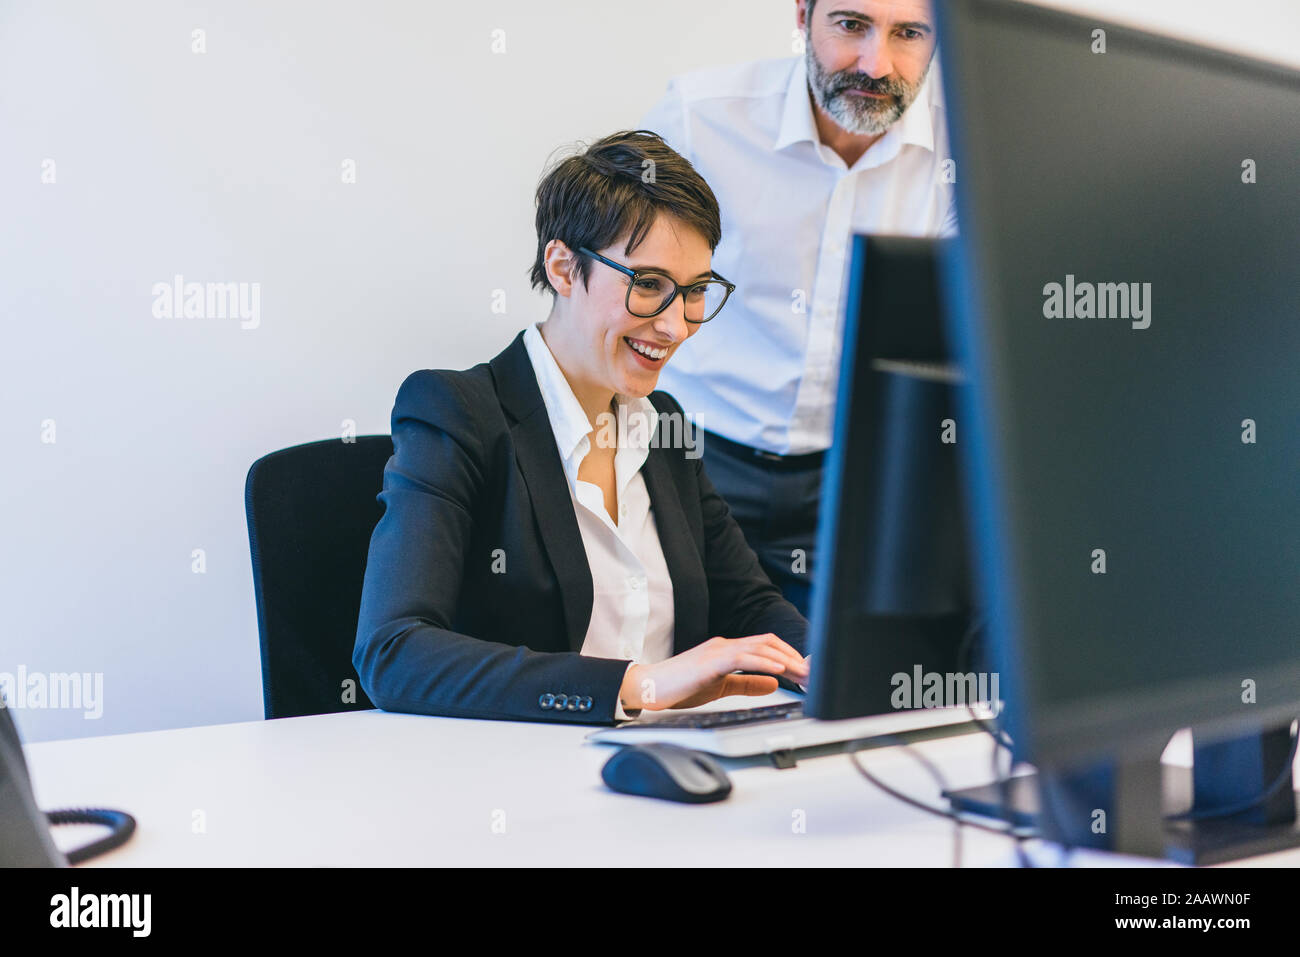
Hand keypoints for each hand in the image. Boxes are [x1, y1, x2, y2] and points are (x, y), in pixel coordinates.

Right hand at [619, 634, 809, 711]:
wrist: (649, 688)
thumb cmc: (680, 687)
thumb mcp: (720, 686)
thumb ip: (747, 683)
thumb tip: (774, 683)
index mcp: (727, 649)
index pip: (765, 644)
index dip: (787, 655)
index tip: (804, 670)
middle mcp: (724, 645)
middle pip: (767, 642)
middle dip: (792, 656)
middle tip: (811, 672)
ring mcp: (717, 650)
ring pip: (759, 647)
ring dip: (784, 660)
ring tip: (801, 672)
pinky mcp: (710, 662)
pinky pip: (742, 657)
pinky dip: (763, 662)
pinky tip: (778, 670)